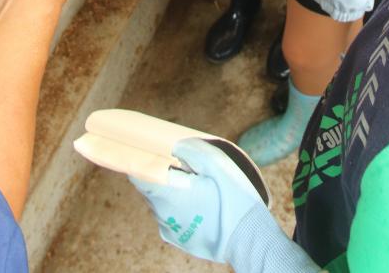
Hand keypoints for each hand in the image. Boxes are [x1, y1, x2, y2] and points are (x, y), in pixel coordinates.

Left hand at [130, 137, 265, 262]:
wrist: (250, 240)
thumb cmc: (234, 200)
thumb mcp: (217, 164)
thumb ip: (192, 150)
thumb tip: (175, 147)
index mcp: (168, 194)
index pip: (138, 175)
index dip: (143, 161)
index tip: (153, 153)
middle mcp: (163, 215)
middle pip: (152, 188)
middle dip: (164, 175)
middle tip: (188, 169)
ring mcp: (171, 230)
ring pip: (162, 203)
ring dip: (173, 192)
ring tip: (198, 188)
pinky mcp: (181, 240)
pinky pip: (172, 219)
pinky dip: (180, 209)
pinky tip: (201, 206)